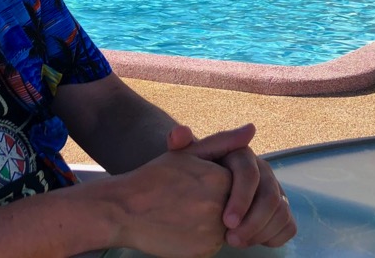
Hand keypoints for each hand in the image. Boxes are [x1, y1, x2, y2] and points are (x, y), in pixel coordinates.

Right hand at [107, 151, 231, 257]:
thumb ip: (223, 141)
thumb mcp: (187, 153)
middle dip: (213, 204)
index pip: (236, 185)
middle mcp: (220, 208)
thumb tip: (251, 129)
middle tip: (184, 199)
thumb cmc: (155, 177)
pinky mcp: (203, 252)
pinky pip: (211, 245)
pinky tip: (179, 227)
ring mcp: (212, 233)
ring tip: (180, 212)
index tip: (193, 185)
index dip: (214, 184)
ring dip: (208, 222)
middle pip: (231, 207)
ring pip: (224, 228)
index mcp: (219, 180)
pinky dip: (199, 238)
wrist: (123, 209)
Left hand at [167, 124, 297, 248]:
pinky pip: (288, 224)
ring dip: (261, 231)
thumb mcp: (184, 159)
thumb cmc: (190, 176)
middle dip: (253, 222)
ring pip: (281, 211)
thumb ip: (180, 144)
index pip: (249, 173)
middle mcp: (262, 170)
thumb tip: (182, 131)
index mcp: (242, 154)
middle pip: (270, 196)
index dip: (241, 198)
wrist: (198, 192)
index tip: (227, 221)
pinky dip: (274, 236)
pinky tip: (252, 241)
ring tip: (236, 242)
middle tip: (231, 239)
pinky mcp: (279, 209)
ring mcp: (274, 190)